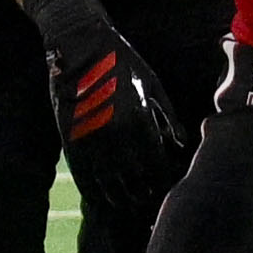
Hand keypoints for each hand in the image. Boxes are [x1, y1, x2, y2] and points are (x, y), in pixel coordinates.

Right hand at [25, 0, 188, 225]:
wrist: (78, 46)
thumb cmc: (121, 61)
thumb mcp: (151, 84)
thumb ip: (166, 116)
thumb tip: (182, 144)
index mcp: (139, 121)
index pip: (155, 163)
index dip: (162, 179)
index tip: (167, 188)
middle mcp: (115, 136)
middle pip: (133, 178)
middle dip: (144, 193)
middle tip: (150, 203)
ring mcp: (91, 140)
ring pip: (107, 182)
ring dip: (120, 197)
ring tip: (128, 206)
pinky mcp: (70, 139)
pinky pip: (83, 174)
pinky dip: (93, 189)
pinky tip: (102, 198)